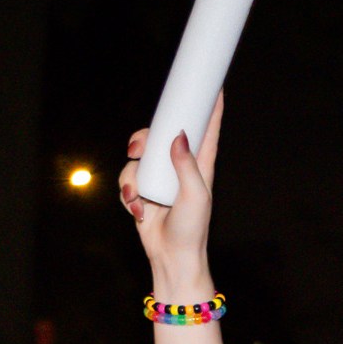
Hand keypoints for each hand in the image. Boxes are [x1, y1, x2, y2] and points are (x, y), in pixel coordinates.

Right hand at [118, 91, 222, 281]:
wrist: (171, 257)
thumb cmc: (191, 229)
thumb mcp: (195, 197)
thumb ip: (187, 166)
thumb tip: (178, 135)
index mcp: (200, 165)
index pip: (207, 130)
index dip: (210, 108)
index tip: (215, 86)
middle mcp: (180, 167)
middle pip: (161, 134)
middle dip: (144, 138)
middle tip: (137, 148)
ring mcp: (160, 178)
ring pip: (137, 157)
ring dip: (131, 178)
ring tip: (138, 199)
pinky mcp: (143, 190)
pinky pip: (127, 177)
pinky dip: (127, 192)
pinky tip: (137, 210)